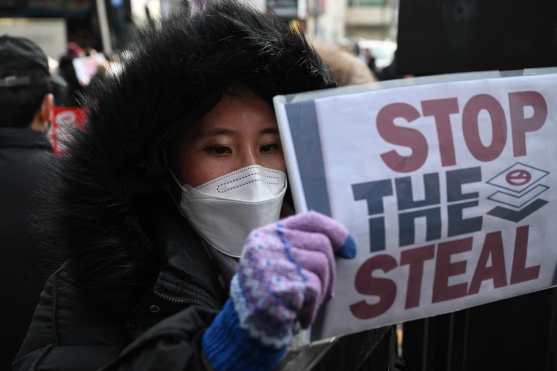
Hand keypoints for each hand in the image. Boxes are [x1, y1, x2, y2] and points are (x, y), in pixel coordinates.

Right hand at [202, 211, 355, 370]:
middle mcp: (265, 244)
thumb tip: (345, 244)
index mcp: (266, 235)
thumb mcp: (278, 265)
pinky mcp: (275, 285)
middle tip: (324, 294)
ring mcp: (268, 263)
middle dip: (331, 271)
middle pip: (321, 243)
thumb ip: (300, 249)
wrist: (245, 332)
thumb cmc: (269, 298)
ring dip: (322, 291)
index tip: (349, 247)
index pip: (308, 219)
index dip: (335, 230)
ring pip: (321, 264)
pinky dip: (312, 307)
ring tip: (306, 305)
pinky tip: (298, 316)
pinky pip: (313, 288)